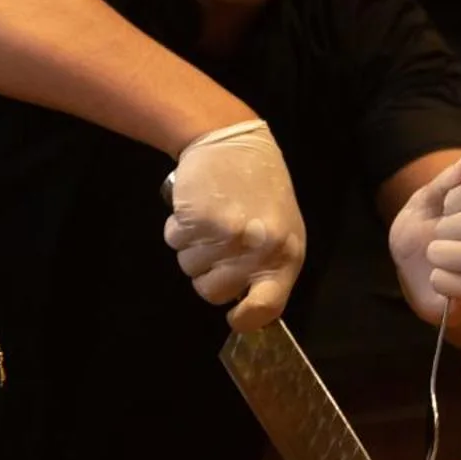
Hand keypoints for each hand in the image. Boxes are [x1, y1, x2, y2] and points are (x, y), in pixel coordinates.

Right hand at [165, 120, 305, 330]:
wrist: (232, 141)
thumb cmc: (258, 189)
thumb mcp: (279, 230)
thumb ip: (267, 268)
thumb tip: (249, 309)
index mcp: (286, 255)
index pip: (267, 307)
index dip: (245, 318)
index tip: (234, 315)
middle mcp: (259, 249)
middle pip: (214, 293)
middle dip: (207, 273)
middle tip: (217, 243)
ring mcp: (228, 235)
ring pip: (189, 269)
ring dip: (191, 248)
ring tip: (209, 218)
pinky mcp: (199, 219)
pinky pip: (174, 242)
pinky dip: (177, 228)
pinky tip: (195, 208)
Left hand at [388, 151, 460, 324]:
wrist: (408, 266)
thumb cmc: (424, 227)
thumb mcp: (429, 198)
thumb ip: (452, 178)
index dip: (455, 196)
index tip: (445, 205)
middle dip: (446, 227)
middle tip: (438, 232)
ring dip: (441, 254)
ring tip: (434, 254)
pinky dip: (440, 280)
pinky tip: (437, 277)